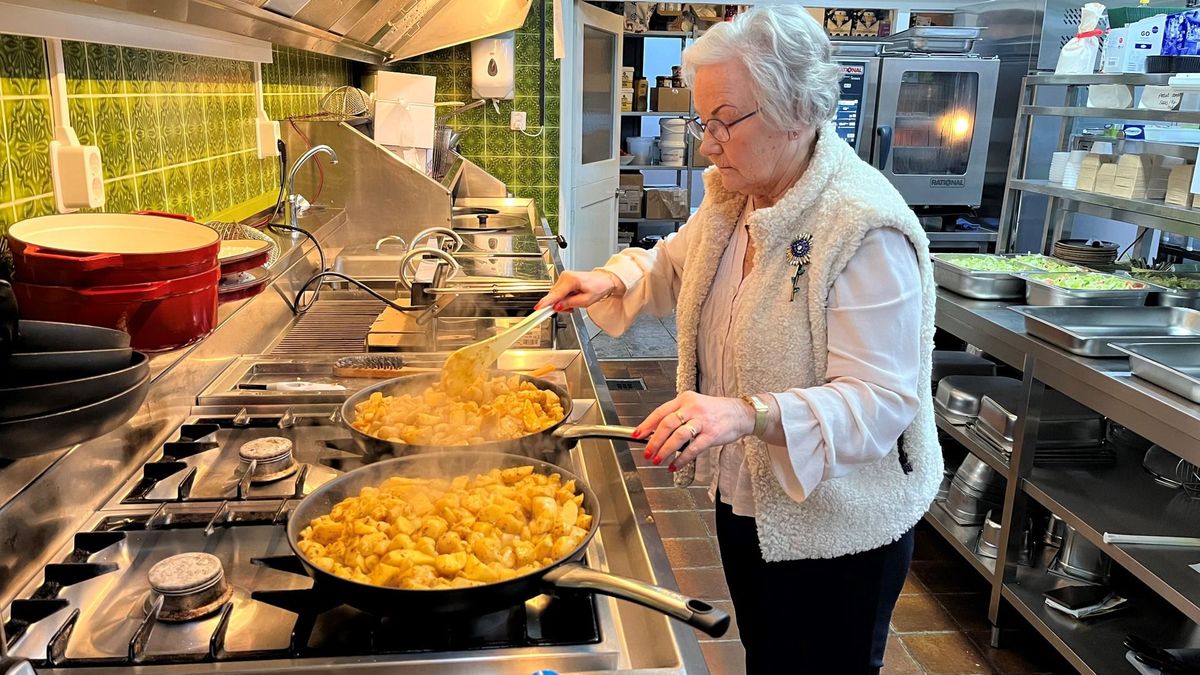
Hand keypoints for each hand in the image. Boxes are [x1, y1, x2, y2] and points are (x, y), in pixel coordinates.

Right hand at [535, 269, 623, 312]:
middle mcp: (565, 276)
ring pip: (556, 295)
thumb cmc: (598, 287)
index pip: (555, 294)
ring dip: (562, 303)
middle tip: (571, 309)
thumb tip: (557, 307)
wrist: (604, 280)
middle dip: (559, 305)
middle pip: (554, 296)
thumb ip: (570, 303)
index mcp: (571, 280)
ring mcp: (563, 277)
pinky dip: (564, 299)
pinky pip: (558, 293)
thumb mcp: (586, 300)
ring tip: (575, 303)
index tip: (538, 309)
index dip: (546, 303)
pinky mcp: (563, 280)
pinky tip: (572, 299)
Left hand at [634, 392, 754, 471]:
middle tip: (647, 452)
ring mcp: (703, 421)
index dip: (647, 425)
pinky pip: (693, 448)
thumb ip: (677, 416)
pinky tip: (674, 465)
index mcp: (685, 399)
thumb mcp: (694, 406)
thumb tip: (656, 433)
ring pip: (678, 436)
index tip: (637, 435)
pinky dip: (681, 459)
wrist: (740, 413)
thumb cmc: (715, 411)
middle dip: (654, 441)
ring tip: (657, 460)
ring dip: (665, 450)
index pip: (661, 412)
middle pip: (667, 424)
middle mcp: (692, 408)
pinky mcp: (712, 435)